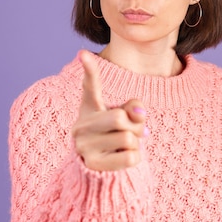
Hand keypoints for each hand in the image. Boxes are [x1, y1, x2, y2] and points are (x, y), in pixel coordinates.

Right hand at [72, 50, 146, 171]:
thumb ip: (134, 108)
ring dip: (135, 143)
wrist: (99, 167)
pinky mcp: (93, 165)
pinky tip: (123, 157)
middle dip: (134, 126)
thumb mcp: (124, 117)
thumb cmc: (113, 136)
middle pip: (120, 118)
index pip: (90, 86)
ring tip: (124, 145)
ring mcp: (84, 146)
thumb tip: (141, 113)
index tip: (83, 53)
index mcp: (89, 108)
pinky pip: (130, 157)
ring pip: (128, 139)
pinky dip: (135, 157)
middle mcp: (81, 125)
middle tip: (133, 131)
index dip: (89, 69)